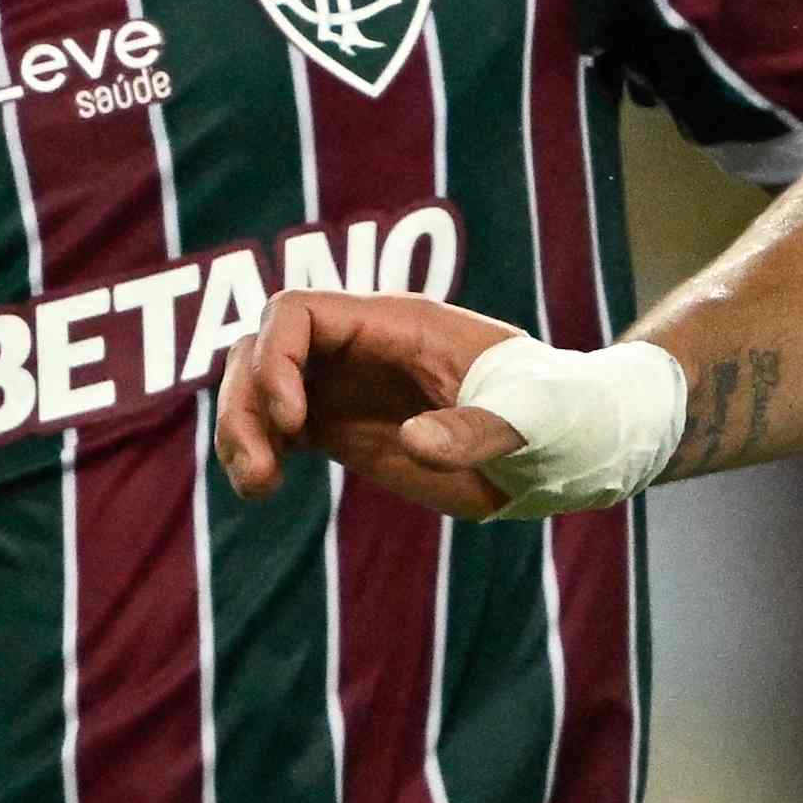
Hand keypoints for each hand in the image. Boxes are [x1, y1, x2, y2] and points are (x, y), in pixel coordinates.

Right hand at [216, 286, 533, 514]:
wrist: (562, 446)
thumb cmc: (553, 415)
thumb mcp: (528, 418)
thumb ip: (476, 429)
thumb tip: (413, 443)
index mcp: (395, 325)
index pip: (299, 312)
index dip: (278, 359)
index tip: (297, 422)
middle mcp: (358, 348)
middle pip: (261, 348)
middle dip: (244, 403)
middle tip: (262, 470)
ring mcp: (345, 386)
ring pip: (257, 388)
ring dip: (239, 431)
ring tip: (257, 488)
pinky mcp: (343, 428)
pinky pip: (275, 428)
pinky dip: (256, 453)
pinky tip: (262, 489)